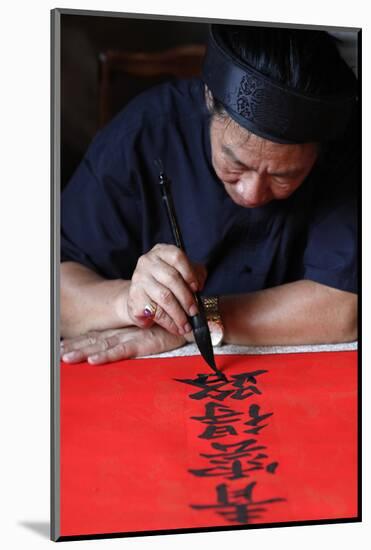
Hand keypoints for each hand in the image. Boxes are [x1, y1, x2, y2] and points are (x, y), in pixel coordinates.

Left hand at [60, 325, 185, 364]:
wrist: (194, 320)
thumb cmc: (173, 328)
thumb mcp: (153, 336)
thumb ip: (142, 340)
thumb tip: (122, 349)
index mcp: (125, 332)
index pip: (98, 338)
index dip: (80, 342)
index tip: (62, 347)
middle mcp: (126, 334)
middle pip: (96, 342)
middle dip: (76, 347)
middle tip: (57, 354)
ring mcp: (134, 337)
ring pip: (103, 346)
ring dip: (84, 352)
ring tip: (66, 358)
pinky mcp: (145, 343)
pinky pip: (123, 351)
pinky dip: (107, 356)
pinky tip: (93, 361)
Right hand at [126, 244, 206, 336]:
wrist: (141, 297)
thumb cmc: (166, 284)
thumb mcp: (182, 274)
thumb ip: (195, 275)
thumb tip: (199, 286)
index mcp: (161, 252)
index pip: (177, 257)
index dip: (190, 273)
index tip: (197, 288)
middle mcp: (147, 262)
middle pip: (172, 279)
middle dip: (186, 298)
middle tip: (194, 312)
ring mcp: (138, 279)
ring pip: (164, 297)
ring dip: (178, 314)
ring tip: (186, 325)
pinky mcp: (134, 297)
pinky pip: (154, 311)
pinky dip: (168, 322)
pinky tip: (175, 327)